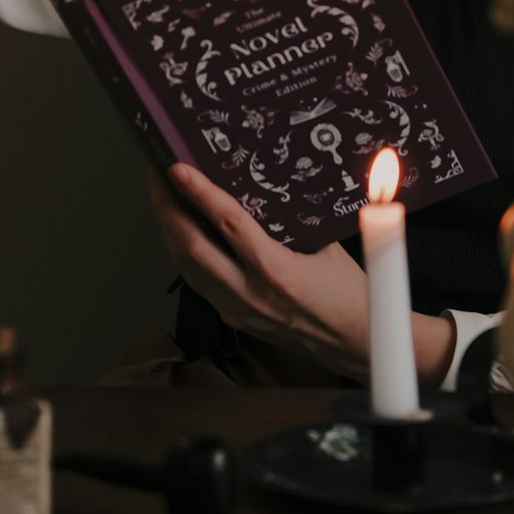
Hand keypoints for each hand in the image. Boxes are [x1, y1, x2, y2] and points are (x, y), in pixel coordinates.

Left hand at [148, 162, 371, 379]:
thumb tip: (263, 181)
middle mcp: (251, 294)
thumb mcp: (325, 244)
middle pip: (192, 247)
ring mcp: (239, 310)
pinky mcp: (236, 320)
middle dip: (168, 209)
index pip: (227, 224)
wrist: (357, 344)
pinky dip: (185, 255)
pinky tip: (181, 235)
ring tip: (163, 199)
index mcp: (277, 271)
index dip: (199, 193)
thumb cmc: (347, 291)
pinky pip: (199, 283)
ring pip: (188, 268)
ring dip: (170, 231)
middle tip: (156, 177)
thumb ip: (292, 218)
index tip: (177, 168)